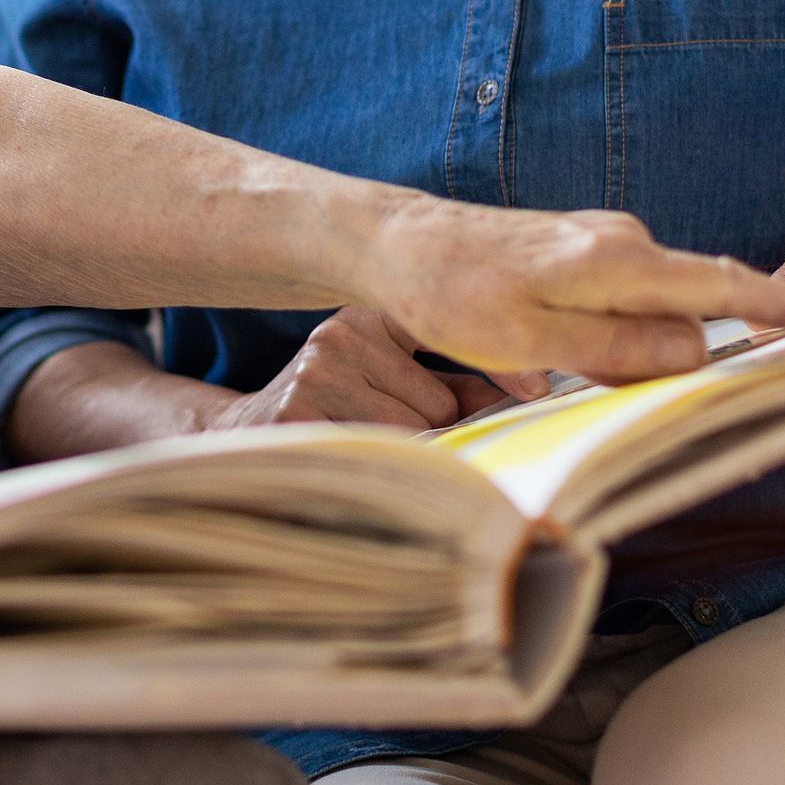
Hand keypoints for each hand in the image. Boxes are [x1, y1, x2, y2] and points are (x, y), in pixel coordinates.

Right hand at [207, 308, 546, 432]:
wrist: (244, 438)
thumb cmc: (334, 410)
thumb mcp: (387, 381)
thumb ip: (450, 383)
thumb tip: (531, 390)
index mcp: (367, 317)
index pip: (452, 334)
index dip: (502, 364)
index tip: (541, 388)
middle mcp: (341, 334)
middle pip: (440, 401)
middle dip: (438, 431)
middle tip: (399, 439)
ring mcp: (317, 370)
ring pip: (415, 431)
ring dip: (407, 453)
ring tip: (364, 446)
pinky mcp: (300, 409)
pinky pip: (381, 452)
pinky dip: (382, 467)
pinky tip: (352, 457)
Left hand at [355, 204, 784, 386]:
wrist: (397, 241)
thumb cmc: (452, 292)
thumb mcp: (531, 340)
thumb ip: (617, 348)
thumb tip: (697, 350)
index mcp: (620, 261)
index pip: (727, 287)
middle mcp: (623, 242)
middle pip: (697, 307)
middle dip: (715, 349)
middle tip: (720, 387)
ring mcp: (604, 244)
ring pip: (657, 311)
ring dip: (649, 352)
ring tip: (584, 376)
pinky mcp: (583, 253)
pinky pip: (629, 303)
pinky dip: (625, 337)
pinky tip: (571, 362)